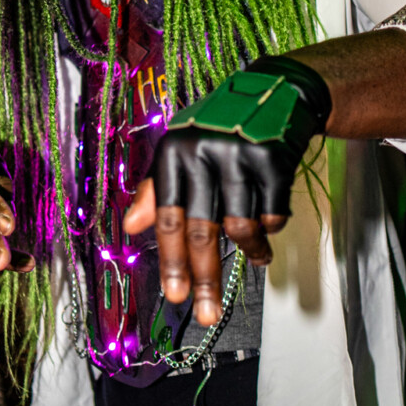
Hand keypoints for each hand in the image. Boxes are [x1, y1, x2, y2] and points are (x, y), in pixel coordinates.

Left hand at [123, 143, 289, 325]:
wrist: (274, 93)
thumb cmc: (218, 129)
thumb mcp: (179, 152)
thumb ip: (155, 190)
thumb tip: (132, 226)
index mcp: (174, 152)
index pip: (168, 218)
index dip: (172, 262)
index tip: (176, 296)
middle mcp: (204, 152)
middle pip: (202, 230)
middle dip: (205, 277)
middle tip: (207, 312)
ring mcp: (241, 155)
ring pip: (241, 225)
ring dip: (250, 251)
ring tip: (257, 259)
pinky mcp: (274, 159)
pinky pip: (272, 213)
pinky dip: (270, 228)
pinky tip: (269, 227)